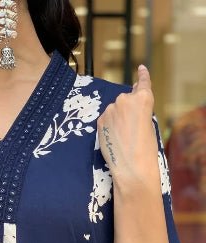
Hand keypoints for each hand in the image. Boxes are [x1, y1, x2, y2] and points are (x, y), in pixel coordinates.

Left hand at [97, 65, 159, 190]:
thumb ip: (141, 111)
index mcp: (143, 99)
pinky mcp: (100, 120)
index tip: (140, 68)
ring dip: (117, 119)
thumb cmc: (145, 149)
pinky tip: (114, 139)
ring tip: (123, 137)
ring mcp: (110, 109)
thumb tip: (131, 108)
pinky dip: (109, 126)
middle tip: (132, 128)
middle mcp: (125, 99)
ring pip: (114, 110)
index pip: (143, 83)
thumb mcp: (149, 124)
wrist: (130, 166)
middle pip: (126, 99)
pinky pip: (106, 119)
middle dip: (128, 109)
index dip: (142, 76)